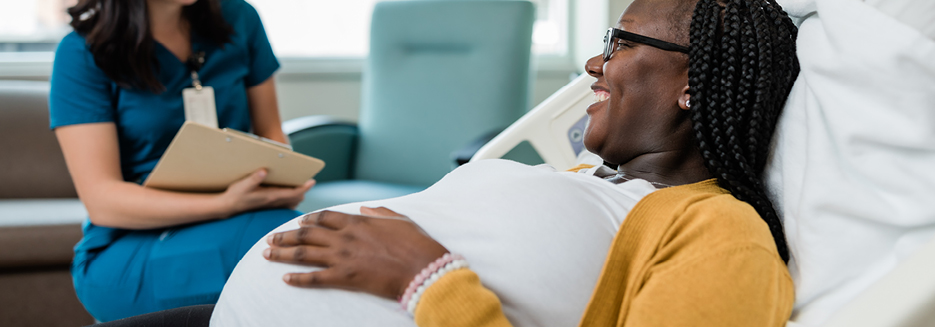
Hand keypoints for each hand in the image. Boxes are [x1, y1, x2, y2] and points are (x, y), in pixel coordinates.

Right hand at [220, 169, 314, 216]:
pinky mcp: (271, 206)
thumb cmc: (235, 195)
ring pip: (293, 202)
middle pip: (297, 198)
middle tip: (307, 179)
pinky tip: (290, 192)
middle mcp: (275, 202)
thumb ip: (253, 178)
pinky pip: (287, 204)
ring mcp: (274, 206)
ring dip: (299, 194)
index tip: (312, 181)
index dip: (304, 187)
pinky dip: (292, 198)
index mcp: (271, 196)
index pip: (294, 193)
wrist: (228, 207)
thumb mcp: (242, 185)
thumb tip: (264, 171)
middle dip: (304, 189)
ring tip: (300, 184)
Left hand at [263, 207, 447, 298]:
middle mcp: (344, 237)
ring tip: (267, 253)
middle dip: (285, 235)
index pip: (324, 217)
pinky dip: (297, 278)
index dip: (308, 220)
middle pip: (306, 234)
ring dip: (282, 252)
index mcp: (357, 222)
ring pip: (303, 253)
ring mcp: (342, 257)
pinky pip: (314, 278)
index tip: (299, 222)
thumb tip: (364, 209)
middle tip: (271, 237)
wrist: (422, 268)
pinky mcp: (344, 277)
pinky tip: (285, 279)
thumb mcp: (399, 220)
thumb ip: (379, 212)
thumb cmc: (415, 244)